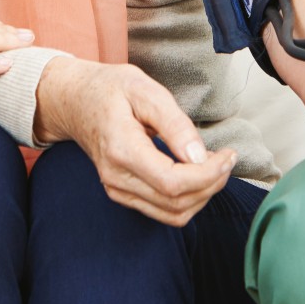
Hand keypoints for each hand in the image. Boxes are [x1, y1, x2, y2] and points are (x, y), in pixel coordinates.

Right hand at [33, 60, 235, 226]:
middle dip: (212, 184)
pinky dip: (188, 200)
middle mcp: (116, 178)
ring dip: (203, 195)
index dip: (208, 175)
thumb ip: (174, 123)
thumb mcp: (144, 89)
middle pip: (176, 203)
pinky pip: (163, 211)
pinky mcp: (122, 194)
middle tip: (227, 158)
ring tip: (216, 167)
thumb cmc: (110, 89)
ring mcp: (117, 189)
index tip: (229, 154)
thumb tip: (199, 156)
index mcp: (121, 150)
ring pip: (172, 214)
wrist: (76, 100)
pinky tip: (197, 175)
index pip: (173, 183)